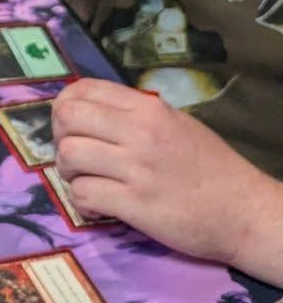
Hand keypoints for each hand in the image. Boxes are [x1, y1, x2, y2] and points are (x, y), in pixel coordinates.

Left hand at [52, 79, 282, 275]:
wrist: (245, 212)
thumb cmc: (212, 168)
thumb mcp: (176, 124)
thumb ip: (135, 115)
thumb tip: (93, 112)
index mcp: (148, 108)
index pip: (82, 90)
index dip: (65, 107)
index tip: (70, 126)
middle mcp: (140, 131)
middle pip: (67, 118)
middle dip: (58, 137)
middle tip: (73, 155)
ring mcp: (137, 169)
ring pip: (69, 155)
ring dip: (67, 171)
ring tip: (84, 181)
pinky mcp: (135, 205)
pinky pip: (84, 194)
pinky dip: (82, 201)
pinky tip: (97, 205)